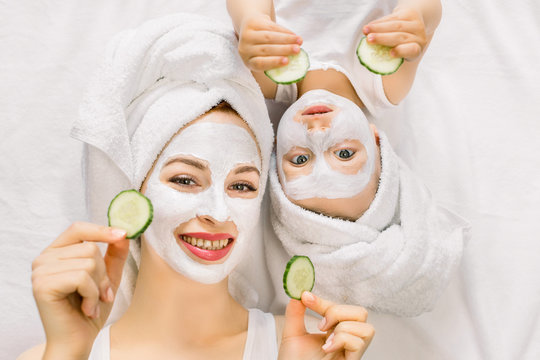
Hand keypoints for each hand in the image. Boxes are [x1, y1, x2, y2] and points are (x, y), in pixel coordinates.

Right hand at [31, 222, 128, 358]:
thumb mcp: (107, 277)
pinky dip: (91, 295)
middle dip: (103, 273)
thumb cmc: (90, 309)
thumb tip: (123, 233)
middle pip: (89, 247)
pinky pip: (82, 278)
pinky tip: (85, 308)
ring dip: (98, 287)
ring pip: (89, 262)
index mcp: (56, 252)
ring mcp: (40, 271)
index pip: (78, 228)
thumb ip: (115, 254)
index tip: (123, 233)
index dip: (101, 230)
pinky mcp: (43, 285)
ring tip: (92, 302)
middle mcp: (44, 258)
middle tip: (101, 294)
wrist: (78, 340)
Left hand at [237, 13, 302, 71]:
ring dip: (286, 39)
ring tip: (299, 42)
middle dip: (284, 49)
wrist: (251, 30)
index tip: (287, 61)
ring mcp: (247, 35)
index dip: (273, 62)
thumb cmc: (262, 50)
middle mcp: (244, 49)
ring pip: (269, 37)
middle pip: (266, 49)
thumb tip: (294, 62)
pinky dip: (285, 32)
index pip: (260, 63)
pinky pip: (271, 27)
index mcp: (248, 62)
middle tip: (297, 51)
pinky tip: (294, 35)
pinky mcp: (253, 23)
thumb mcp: (264, 59)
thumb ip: (274, 62)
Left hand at [278, 292, 374, 359]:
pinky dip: (342, 340)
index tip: (306, 297)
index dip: (324, 301)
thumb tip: (297, 294)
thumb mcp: (292, 334)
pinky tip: (328, 349)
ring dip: (342, 328)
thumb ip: (295, 313)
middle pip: (361, 313)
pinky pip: (359, 342)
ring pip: (366, 327)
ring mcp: (351, 352)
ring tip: (326, 341)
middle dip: (338, 311)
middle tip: (321, 325)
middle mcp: (346, 341)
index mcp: (334, 332)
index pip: (339, 308)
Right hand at [363, 7, 426, 60]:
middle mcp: (419, 36)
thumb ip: (390, 55)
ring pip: (395, 25)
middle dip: (382, 38)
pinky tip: (369, 26)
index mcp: (417, 50)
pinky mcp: (408, 14)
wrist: (414, 25)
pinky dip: (378, 22)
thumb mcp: (401, 53)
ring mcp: (415, 24)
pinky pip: (391, 17)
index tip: (391, 53)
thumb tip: (371, 55)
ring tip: (365, 31)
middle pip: (400, 37)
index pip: (412, 50)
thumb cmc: (402, 45)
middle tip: (369, 40)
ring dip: (378, 28)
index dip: (402, 51)